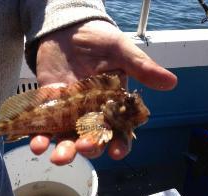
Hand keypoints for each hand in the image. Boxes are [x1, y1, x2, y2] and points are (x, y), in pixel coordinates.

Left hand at [29, 20, 176, 164]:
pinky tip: (35, 143)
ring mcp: (68, 111)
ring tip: (55, 156)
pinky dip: (39, 136)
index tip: (117, 152)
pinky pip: (43, 125)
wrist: (68, 28)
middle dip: (88, 148)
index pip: (118, 131)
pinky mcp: (49, 105)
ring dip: (62, 150)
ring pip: (66, 138)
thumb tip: (171, 82)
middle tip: (83, 148)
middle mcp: (90, 113)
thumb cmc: (99, 39)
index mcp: (112, 105)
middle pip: (91, 140)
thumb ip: (142, 68)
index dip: (119, 144)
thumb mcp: (122, 52)